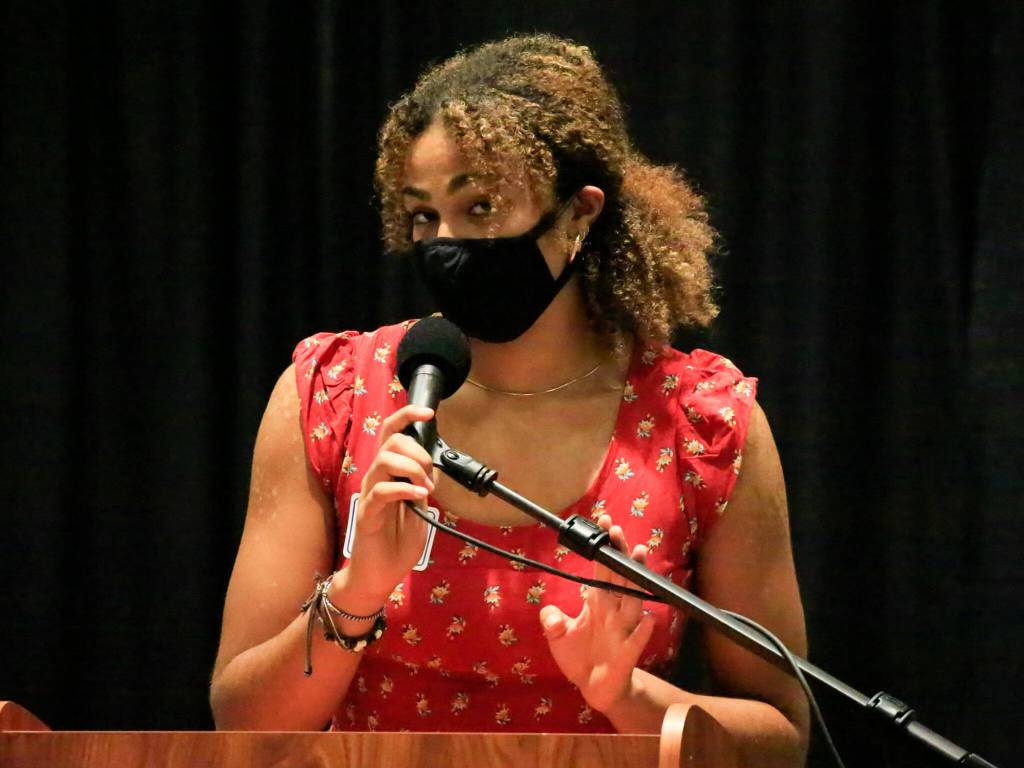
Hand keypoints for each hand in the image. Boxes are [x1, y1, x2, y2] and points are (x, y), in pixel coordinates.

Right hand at [343, 404, 436, 600]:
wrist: (380, 575)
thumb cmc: (397, 542)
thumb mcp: (420, 510)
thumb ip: (424, 487)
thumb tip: (434, 471)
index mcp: (388, 473)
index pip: (391, 433)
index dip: (407, 415)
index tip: (428, 412)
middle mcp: (376, 478)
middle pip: (391, 441)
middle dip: (418, 451)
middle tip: (430, 476)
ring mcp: (369, 494)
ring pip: (385, 460)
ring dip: (412, 468)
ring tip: (425, 489)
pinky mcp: (367, 514)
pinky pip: (382, 490)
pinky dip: (405, 489)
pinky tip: (419, 497)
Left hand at [539, 514, 654, 714]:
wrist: (594, 689)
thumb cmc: (580, 657)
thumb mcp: (558, 637)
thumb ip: (552, 621)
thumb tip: (549, 612)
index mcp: (598, 602)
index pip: (602, 569)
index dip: (603, 548)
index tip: (603, 522)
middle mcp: (613, 611)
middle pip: (619, 577)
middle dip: (619, 554)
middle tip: (617, 530)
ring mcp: (622, 631)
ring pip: (633, 600)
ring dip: (636, 578)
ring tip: (640, 555)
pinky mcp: (627, 654)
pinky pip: (636, 640)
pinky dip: (642, 630)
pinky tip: (648, 618)